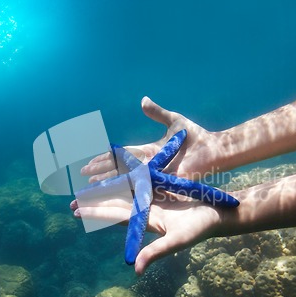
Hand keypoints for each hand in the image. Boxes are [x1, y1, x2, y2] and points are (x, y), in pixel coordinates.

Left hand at [70, 191, 231, 274]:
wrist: (218, 215)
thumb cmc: (200, 228)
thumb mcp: (178, 241)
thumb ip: (156, 253)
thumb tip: (135, 270)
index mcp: (146, 221)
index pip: (115, 216)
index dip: (96, 213)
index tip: (75, 209)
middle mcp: (146, 211)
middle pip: (115, 205)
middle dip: (95, 202)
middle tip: (73, 199)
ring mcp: (154, 201)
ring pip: (125, 193)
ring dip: (108, 191)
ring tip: (89, 187)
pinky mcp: (163, 192)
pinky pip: (140, 184)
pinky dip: (128, 179)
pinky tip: (118, 174)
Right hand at [81, 97, 222, 181]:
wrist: (214, 149)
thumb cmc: (196, 136)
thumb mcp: (174, 121)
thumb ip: (157, 113)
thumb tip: (142, 100)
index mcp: (148, 152)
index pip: (121, 156)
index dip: (104, 159)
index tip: (88, 161)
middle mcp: (148, 166)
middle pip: (118, 170)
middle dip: (100, 174)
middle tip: (81, 179)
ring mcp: (154, 176)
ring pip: (125, 181)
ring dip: (107, 185)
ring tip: (90, 190)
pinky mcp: (162, 183)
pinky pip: (140, 188)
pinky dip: (125, 191)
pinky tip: (111, 196)